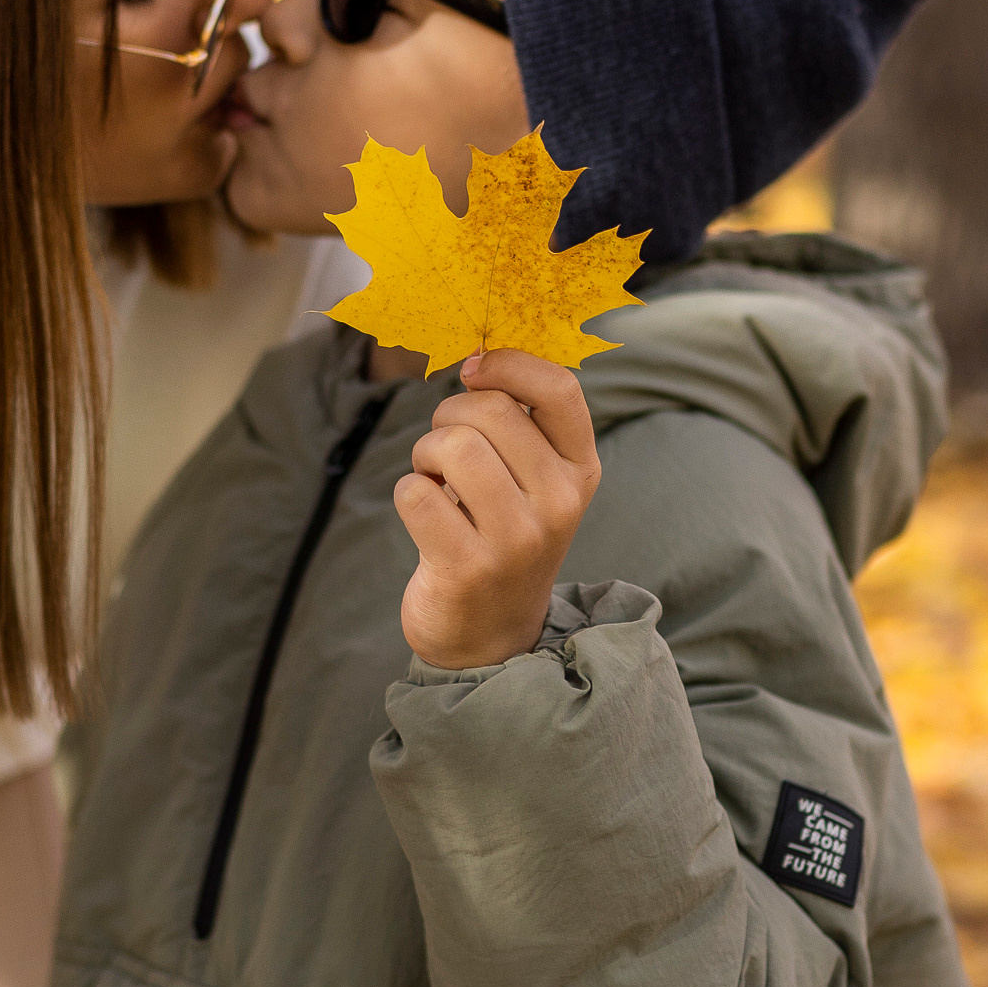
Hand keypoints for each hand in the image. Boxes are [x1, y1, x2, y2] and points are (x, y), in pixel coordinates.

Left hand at [395, 347, 600, 669]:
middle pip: (490, 412)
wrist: (489, 634)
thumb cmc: (502, 534)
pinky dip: (408, 492)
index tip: (473, 367)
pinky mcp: (468, 568)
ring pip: (452, 448)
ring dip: (425, 454)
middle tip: (443, 451)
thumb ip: (519, 422)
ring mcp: (516, 540)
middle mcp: (559, 504)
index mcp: (580, 470)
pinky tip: (424, 516)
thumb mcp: (533, 481)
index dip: (508, 363)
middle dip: (448, 417)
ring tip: (434, 481)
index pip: (559, 389)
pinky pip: (415, 492)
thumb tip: (477, 352)